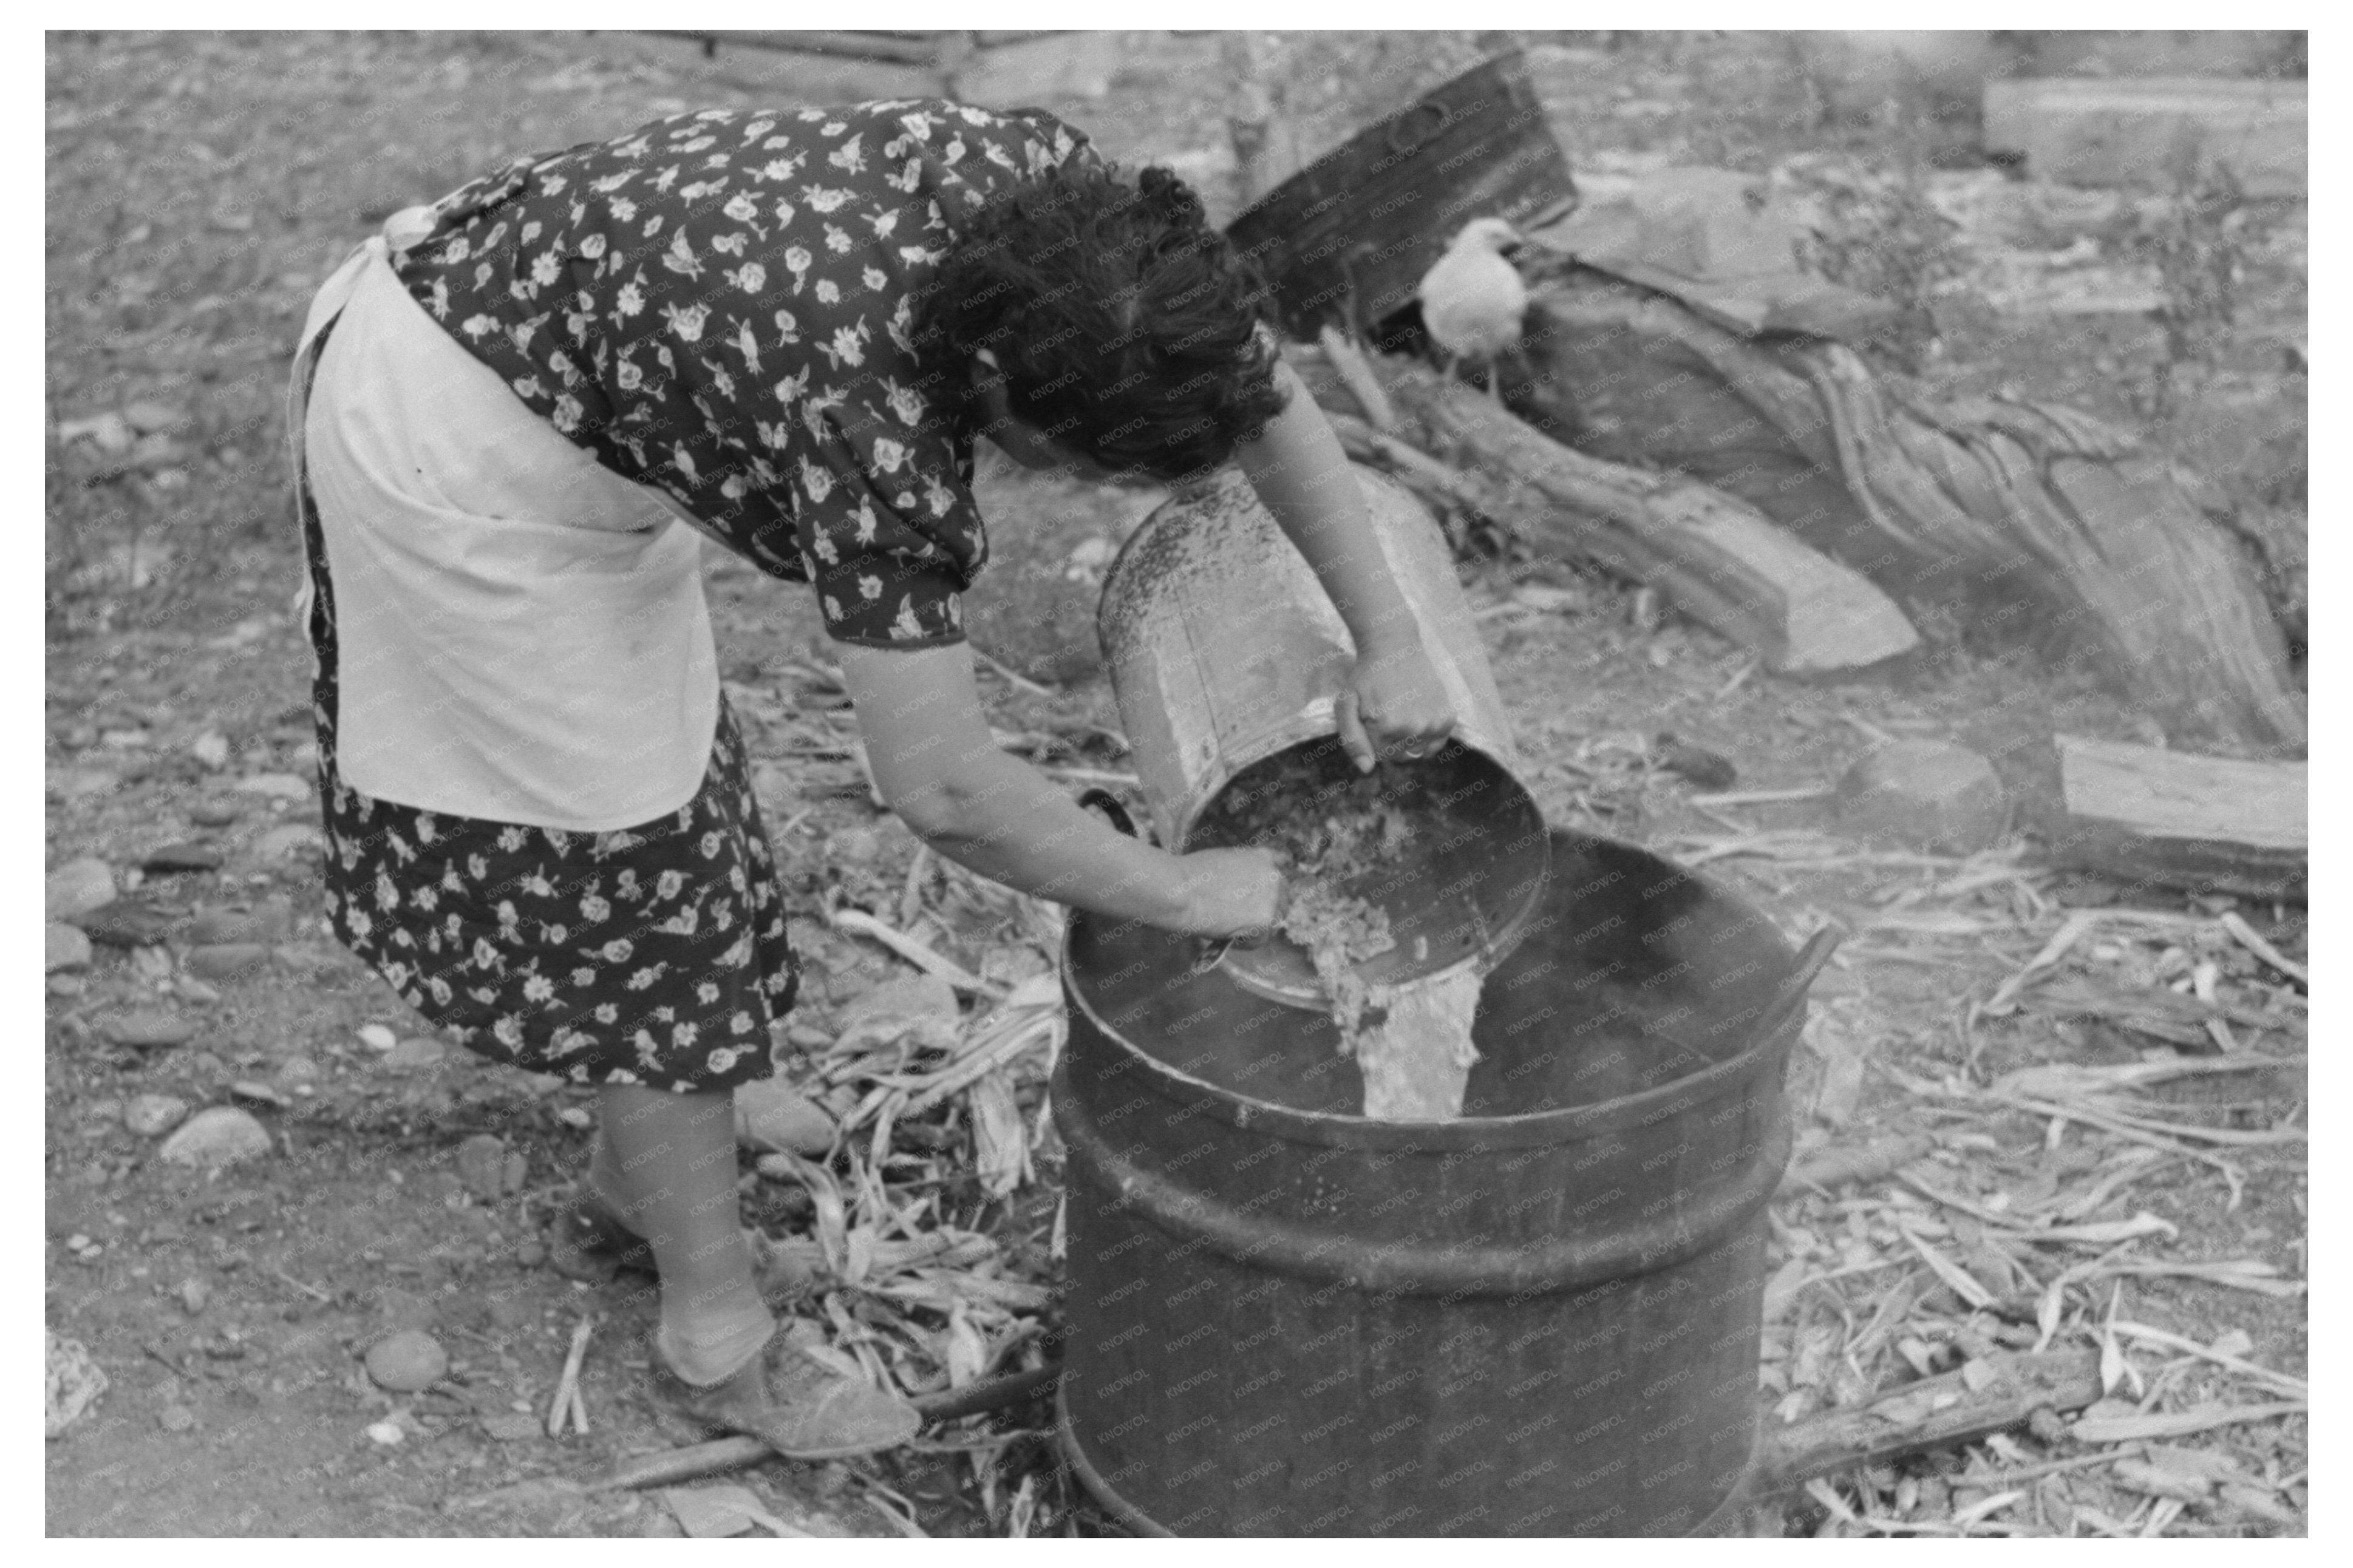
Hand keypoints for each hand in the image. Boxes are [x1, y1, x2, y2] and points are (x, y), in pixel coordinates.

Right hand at [1170, 847, 1285, 938]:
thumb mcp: (1222, 861)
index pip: (1275, 878)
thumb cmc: (1189, 876)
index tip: (1253, 902)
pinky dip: (1245, 943)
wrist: (1180, 891)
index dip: (1263, 893)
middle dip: (1264, 911)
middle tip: (1243, 921)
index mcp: (1262, 857)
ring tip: (1230, 930)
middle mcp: (1273, 875)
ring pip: (1272, 922)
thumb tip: (1243, 889)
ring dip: (1254, 929)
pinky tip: (1227, 937)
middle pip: (1280, 900)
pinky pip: (1260, 940)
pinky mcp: (1266, 920)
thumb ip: (1241, 871)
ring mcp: (1272, 898)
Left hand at [1334, 639, 1457, 771]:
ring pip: (1417, 752)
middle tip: (1387, 714)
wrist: (1396, 647)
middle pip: (1399, 756)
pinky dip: (1427, 738)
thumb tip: (1367, 769)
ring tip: (1402, 715)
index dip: (1372, 739)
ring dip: (1409, 741)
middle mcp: (1414, 728)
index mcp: (1386, 727)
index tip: (1372, 718)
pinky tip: (1418, 717)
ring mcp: (1434, 724)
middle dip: (1390, 742)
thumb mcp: (1346, 705)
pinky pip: (1436, 745)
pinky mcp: (1448, 718)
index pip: (1379, 756)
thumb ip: (1353, 741)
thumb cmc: (1366, 676)